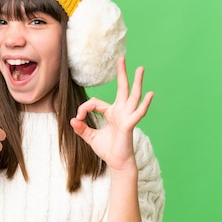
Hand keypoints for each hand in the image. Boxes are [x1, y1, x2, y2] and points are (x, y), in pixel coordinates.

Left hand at [70, 57, 152, 171]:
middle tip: (122, 58)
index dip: (84, 108)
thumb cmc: (107, 149)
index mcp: (112, 113)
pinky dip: (144, 104)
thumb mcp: (90, 137)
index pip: (95, 102)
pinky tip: (150, 95)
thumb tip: (71, 120)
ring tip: (141, 69)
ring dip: (137, 82)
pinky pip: (137, 113)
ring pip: (133, 96)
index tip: (77, 118)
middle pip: (122, 89)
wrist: (116, 163)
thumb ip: (81, 128)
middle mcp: (121, 112)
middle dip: (122, 74)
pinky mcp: (129, 125)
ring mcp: (126, 117)